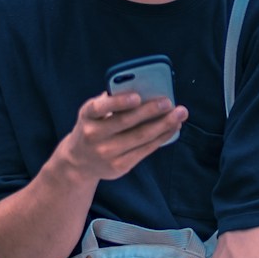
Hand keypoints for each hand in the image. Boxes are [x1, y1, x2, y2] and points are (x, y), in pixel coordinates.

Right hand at [57, 92, 186, 182]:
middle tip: (169, 102)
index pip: (100, 107)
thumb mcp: (93, 113)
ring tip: (179, 115)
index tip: (138, 96)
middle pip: (126, 122)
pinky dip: (161, 138)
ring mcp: (106, 153)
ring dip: (163, 125)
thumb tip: (145, 90)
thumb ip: (111, 103)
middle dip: (151, 111)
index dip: (119, 102)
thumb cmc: (94, 127)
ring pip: (140, 137)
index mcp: (87, 116)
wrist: (79, 161)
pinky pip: (145, 150)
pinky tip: (172, 128)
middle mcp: (94, 135)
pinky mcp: (119, 166)